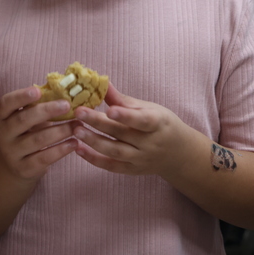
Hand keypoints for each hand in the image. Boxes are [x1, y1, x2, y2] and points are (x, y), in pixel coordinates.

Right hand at [0, 87, 77, 180]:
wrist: (14, 166)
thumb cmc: (26, 133)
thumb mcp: (26, 118)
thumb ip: (39, 105)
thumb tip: (65, 90)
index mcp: (3, 117)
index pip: (6, 103)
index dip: (21, 96)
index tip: (38, 91)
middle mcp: (4, 134)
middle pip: (23, 120)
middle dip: (46, 111)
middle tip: (67, 105)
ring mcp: (12, 153)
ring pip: (37, 139)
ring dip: (60, 131)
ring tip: (77, 124)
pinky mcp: (23, 169)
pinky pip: (44, 158)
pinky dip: (61, 150)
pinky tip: (74, 143)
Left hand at [72, 84, 193, 176]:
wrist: (177, 154)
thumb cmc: (161, 124)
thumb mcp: (150, 108)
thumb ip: (124, 100)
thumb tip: (103, 84)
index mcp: (158, 123)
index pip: (143, 120)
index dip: (126, 116)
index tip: (109, 109)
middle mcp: (150, 144)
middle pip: (122, 134)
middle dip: (99, 123)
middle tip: (79, 112)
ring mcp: (141, 159)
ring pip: (115, 152)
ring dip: (94, 141)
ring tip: (76, 130)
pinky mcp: (132, 170)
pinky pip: (111, 166)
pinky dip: (94, 159)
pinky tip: (79, 149)